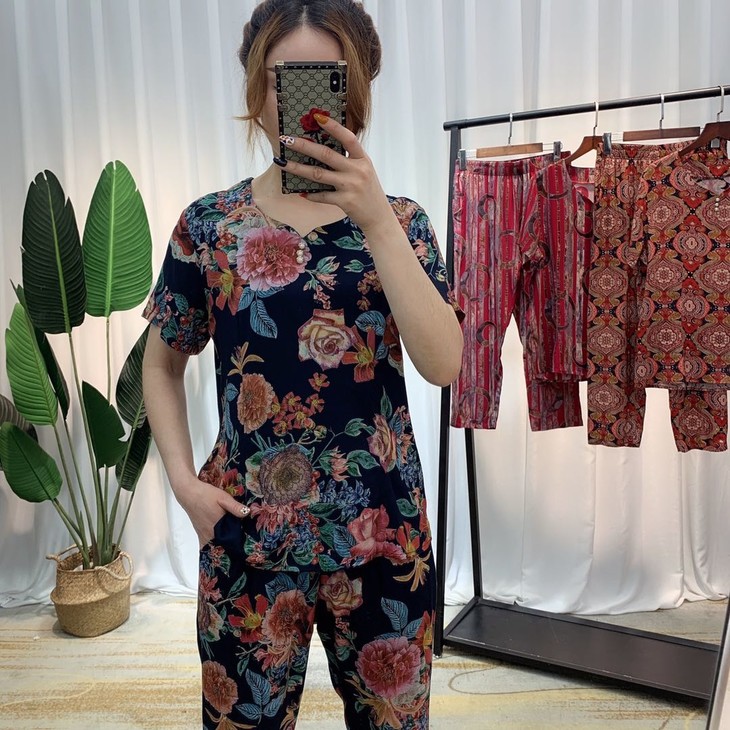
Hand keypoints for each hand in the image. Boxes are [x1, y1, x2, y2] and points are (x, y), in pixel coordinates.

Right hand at [172, 475, 249, 548]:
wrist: (189, 493)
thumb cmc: (206, 494)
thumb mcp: (223, 498)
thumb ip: (235, 507)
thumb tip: (247, 513)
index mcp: (217, 526)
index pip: (231, 540)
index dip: (239, 542)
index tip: (246, 543)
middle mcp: (209, 534)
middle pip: (222, 546)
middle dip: (232, 546)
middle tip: (242, 544)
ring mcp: (203, 535)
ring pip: (215, 546)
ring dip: (223, 546)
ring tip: (233, 544)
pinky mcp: (199, 533)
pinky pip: (207, 544)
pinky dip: (214, 545)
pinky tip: (220, 541)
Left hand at [277, 115, 393, 234]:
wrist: (378, 216)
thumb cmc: (368, 191)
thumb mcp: (364, 170)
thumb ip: (348, 159)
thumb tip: (321, 149)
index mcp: (362, 159)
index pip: (348, 138)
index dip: (333, 127)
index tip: (317, 117)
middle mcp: (357, 170)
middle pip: (326, 154)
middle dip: (303, 146)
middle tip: (286, 139)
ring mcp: (350, 186)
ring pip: (318, 174)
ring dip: (298, 168)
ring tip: (282, 163)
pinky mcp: (345, 202)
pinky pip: (322, 196)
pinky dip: (311, 194)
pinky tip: (301, 192)